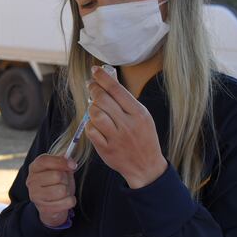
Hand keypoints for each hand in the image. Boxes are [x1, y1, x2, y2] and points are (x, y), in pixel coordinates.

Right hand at [27, 155, 76, 226]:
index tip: (73, 165)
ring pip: (62, 190)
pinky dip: (70, 201)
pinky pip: (67, 202)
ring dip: (68, 191)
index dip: (61, 162)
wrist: (51, 205)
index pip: (44, 160)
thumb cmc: (56, 184)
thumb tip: (70, 162)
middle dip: (66, 179)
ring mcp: (35, 196)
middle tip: (63, 182)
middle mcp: (31, 181)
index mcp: (34, 168)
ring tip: (63, 192)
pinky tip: (64, 201)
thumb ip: (64, 162)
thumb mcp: (60, 170)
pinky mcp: (43, 209)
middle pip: (57, 175)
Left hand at [86, 66, 167, 188]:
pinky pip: (91, 131)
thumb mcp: (141, 116)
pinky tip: (94, 124)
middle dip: (94, 89)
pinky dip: (90, 125)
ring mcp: (116, 138)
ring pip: (95, 114)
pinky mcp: (106, 149)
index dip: (103, 77)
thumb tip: (108, 79)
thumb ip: (125, 100)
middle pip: (103, 99)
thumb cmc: (142, 137)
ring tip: (94, 107)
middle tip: (91, 86)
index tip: (94, 70)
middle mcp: (128, 124)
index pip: (117, 89)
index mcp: (139, 113)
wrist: (146, 166)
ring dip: (91, 108)